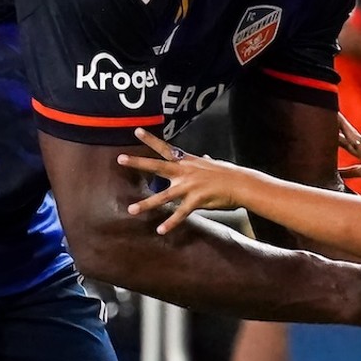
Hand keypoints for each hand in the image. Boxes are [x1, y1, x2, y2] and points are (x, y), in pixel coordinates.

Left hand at [117, 128, 247, 233]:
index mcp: (187, 162)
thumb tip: (206, 156)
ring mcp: (189, 186)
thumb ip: (204, 161)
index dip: (151, 139)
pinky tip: (160, 230)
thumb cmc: (228, 174)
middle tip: (120, 158)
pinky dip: (170, 223)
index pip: (165, 148)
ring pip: (163, 196)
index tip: (136, 130)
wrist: (240, 184)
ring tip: (131, 210)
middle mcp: (184, 172)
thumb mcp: (213, 164)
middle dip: (138, 163)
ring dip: (146, 203)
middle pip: (157, 166)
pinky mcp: (196, 201)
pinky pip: (180, 214)